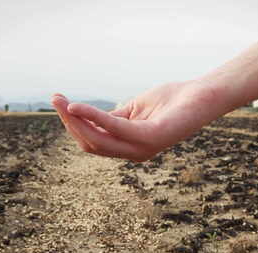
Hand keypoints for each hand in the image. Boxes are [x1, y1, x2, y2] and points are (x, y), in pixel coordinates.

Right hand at [52, 80, 222, 161]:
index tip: (59, 103)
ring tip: (61, 101)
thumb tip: (88, 116)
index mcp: (130, 147)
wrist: (202, 96)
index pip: (93, 142)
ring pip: (99, 140)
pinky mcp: (150, 138)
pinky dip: (95, 117)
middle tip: (55, 99)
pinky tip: (79, 106)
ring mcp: (142, 148)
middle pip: (91, 144)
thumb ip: (113, 117)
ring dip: (76, 121)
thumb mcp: (135, 110)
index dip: (74, 125)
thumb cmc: (172, 101)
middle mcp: (134, 153)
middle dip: (69, 123)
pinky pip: (115, 128)